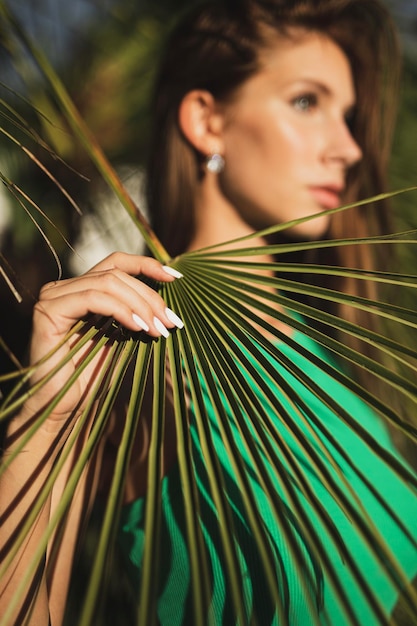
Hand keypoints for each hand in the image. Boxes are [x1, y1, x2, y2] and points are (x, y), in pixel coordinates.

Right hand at [24, 252, 183, 422]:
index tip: (175, 278)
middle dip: (149, 296)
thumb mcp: (120, 338)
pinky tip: (138, 327)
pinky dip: (120, 310)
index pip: (115, 263)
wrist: (65, 406)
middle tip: (170, 321)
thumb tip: (166, 303)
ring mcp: (53, 298)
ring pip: (107, 283)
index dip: (146, 264)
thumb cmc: (91, 376)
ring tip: (158, 329)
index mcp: (81, 289)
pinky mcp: (48, 312)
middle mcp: (64, 289)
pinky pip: (92, 299)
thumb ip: (134, 314)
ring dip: (139, 305)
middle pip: (115, 274)